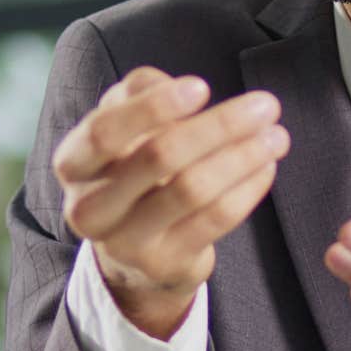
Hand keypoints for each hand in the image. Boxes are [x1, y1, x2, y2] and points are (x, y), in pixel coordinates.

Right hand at [52, 67, 289, 339]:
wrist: (134, 253)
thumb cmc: (132, 170)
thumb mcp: (125, 127)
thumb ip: (139, 93)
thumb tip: (175, 85)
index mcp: (74, 164)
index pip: (105, 131)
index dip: (153, 107)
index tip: (202, 87)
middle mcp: (90, 207)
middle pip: (158, 157)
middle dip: (220, 126)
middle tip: (265, 106)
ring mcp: (126, 242)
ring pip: (193, 189)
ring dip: (243, 156)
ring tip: (276, 136)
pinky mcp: (164, 264)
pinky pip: (215, 219)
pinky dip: (247, 188)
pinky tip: (266, 167)